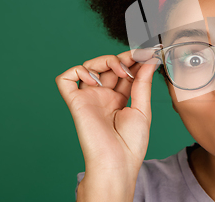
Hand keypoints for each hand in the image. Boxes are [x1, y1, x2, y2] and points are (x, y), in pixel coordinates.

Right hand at [56, 50, 159, 177]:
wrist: (117, 161)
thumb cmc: (131, 142)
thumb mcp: (142, 108)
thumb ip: (143, 83)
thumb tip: (149, 60)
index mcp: (120, 98)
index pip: (125, 71)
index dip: (134, 60)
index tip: (149, 52)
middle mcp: (103, 96)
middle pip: (108, 65)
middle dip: (123, 57)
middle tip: (137, 57)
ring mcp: (89, 97)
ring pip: (89, 66)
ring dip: (106, 60)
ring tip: (122, 71)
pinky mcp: (75, 102)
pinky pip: (65, 79)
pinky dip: (78, 71)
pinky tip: (96, 80)